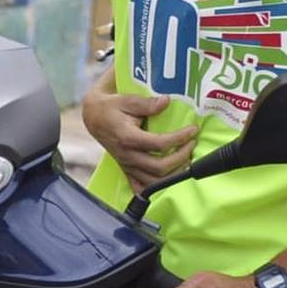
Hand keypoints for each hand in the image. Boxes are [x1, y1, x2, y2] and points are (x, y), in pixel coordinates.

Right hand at [82, 77, 196, 192]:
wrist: (93, 117)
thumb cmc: (111, 107)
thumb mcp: (127, 99)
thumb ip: (147, 103)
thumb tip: (166, 102)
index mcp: (128, 138)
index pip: (159, 144)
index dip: (179, 138)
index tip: (192, 130)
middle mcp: (127, 156)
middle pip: (159, 167)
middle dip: (181, 157)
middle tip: (192, 144)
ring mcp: (127, 165)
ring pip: (154, 182)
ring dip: (174, 174)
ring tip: (187, 160)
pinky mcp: (126, 170)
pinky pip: (141, 188)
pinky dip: (156, 188)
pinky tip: (169, 180)